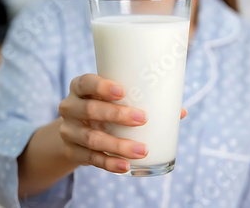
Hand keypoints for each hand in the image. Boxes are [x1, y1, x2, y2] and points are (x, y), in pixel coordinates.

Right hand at [58, 74, 186, 173]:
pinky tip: (126, 166)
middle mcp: (70, 107)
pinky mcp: (72, 151)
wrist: (76, 131)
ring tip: (142, 150)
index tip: (122, 91)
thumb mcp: (114, 100)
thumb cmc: (104, 108)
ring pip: (91, 138)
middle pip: (89, 109)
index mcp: (80, 88)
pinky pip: (91, 158)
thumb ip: (142, 101)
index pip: (85, 82)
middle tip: (142, 119)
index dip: (101, 86)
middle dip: (116, 114)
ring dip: (118, 145)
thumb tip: (180, 111)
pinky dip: (110, 163)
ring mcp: (69, 131)